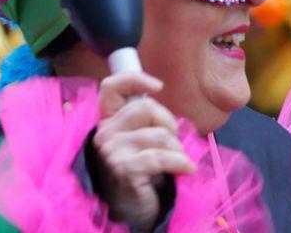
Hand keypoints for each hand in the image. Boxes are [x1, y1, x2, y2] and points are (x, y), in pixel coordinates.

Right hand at [92, 72, 194, 231]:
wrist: (131, 212)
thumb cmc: (140, 174)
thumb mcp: (139, 142)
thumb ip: (145, 121)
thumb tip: (163, 102)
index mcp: (106, 122)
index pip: (110, 87)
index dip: (134, 79)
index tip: (158, 86)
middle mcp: (104, 133)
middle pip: (147, 108)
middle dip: (169, 123)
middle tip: (173, 143)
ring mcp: (111, 151)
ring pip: (160, 134)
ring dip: (177, 149)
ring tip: (178, 162)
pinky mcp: (124, 169)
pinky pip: (161, 157)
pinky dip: (180, 162)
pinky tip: (186, 169)